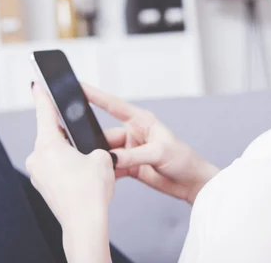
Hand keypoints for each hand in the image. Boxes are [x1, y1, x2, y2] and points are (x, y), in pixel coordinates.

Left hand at [26, 82, 114, 232]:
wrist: (84, 224)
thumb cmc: (90, 191)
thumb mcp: (103, 158)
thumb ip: (96, 146)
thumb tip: (92, 152)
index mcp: (48, 145)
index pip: (44, 112)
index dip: (42, 95)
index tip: (37, 84)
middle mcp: (38, 158)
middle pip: (53, 135)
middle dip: (70, 134)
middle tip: (85, 135)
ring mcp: (39, 175)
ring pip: (56, 153)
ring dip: (71, 152)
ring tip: (90, 160)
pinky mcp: (44, 187)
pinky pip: (56, 169)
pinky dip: (69, 167)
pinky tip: (84, 174)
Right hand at [83, 83, 218, 204]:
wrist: (193, 183)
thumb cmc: (184, 160)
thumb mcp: (160, 153)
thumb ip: (134, 156)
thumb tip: (110, 159)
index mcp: (142, 121)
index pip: (113, 105)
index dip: (95, 95)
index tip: (78, 86)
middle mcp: (134, 133)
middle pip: (105, 134)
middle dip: (93, 140)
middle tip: (77, 146)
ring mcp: (130, 151)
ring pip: (106, 153)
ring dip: (100, 159)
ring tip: (92, 166)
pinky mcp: (130, 167)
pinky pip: (111, 167)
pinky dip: (105, 172)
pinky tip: (101, 177)